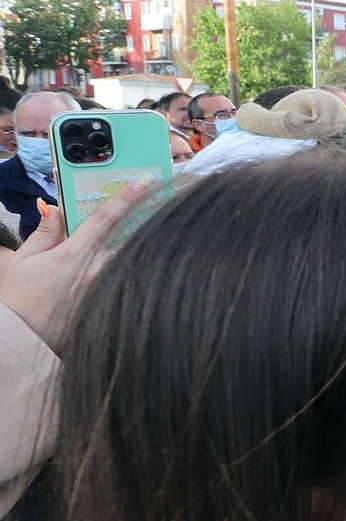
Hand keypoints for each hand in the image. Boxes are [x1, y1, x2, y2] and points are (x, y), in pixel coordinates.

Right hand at [0, 180, 154, 350]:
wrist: (26, 339)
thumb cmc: (21, 301)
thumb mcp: (23, 260)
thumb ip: (45, 232)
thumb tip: (55, 208)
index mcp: (74, 254)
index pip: (106, 218)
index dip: (127, 197)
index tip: (146, 181)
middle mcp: (96, 270)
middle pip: (127, 239)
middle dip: (137, 228)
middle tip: (149, 213)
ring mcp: (107, 288)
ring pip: (129, 262)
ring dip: (133, 255)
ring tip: (122, 254)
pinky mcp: (111, 304)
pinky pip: (128, 283)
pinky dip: (131, 276)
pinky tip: (139, 280)